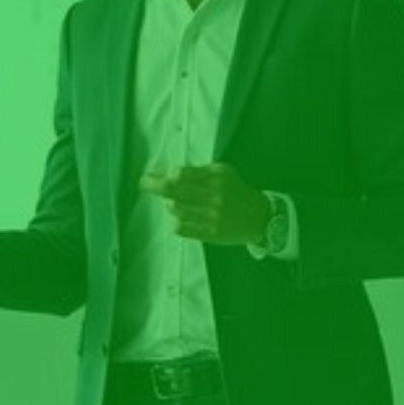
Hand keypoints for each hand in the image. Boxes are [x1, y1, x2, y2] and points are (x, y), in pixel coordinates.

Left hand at [140, 163, 269, 245]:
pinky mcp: (210, 233)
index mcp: (216, 177)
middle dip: (154, 185)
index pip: (181, 174)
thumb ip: (198, 171)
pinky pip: (181, 228)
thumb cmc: (236, 191)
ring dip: (170, 205)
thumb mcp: (222, 173)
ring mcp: (211, 216)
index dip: (162, 173)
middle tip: (144, 184)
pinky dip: (176, 222)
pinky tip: (181, 219)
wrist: (259, 217)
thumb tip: (167, 171)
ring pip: (175, 209)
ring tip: (175, 203)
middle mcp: (214, 195)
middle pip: (174, 190)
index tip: (151, 173)